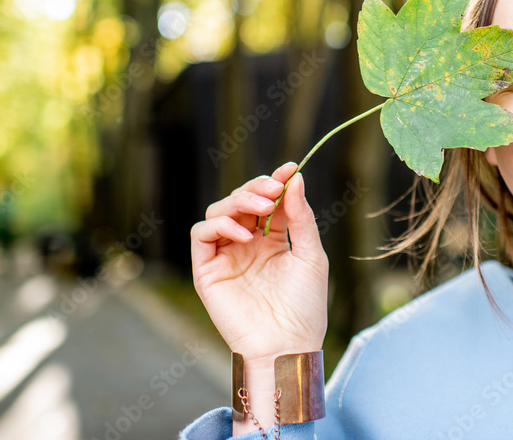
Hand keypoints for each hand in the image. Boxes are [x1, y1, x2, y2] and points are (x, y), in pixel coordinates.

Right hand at [191, 162, 328, 364]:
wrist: (287, 345)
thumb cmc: (305, 306)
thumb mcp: (311, 255)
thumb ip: (301, 217)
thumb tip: (295, 178)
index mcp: (273, 241)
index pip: (269, 202)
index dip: (276, 182)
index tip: (289, 168)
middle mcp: (246, 245)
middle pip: (241, 201)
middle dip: (257, 188)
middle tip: (274, 189)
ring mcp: (225, 256)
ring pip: (219, 211)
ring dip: (239, 201)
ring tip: (262, 208)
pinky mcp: (207, 270)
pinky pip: (201, 235)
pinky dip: (220, 225)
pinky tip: (244, 234)